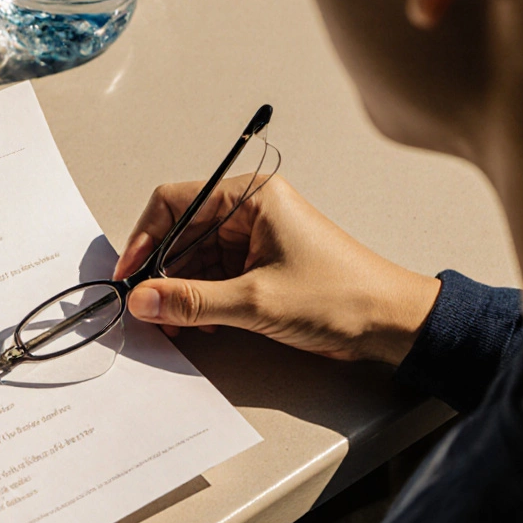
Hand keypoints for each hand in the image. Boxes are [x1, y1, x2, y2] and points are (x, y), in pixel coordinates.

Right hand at [113, 174, 440, 364]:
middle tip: (143, 307)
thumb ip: (193, 301)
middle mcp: (249, 211)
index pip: (174, 202)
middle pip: (181, 233)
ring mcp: (254, 240)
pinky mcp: (260, 267)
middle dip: (160, 272)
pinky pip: (213, 277)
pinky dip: (198, 301)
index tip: (129, 274)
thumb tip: (142, 299)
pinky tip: (193, 325)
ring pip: (194, 259)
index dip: (144, 238)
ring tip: (168, 324)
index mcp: (251, 197)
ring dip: (178, 292)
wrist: (393, 325)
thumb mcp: (256, 301)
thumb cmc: (342, 297)